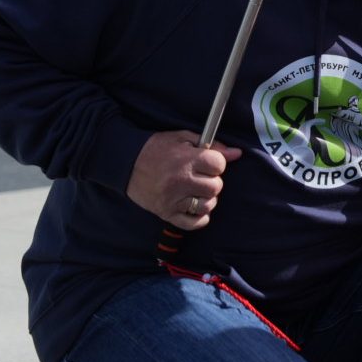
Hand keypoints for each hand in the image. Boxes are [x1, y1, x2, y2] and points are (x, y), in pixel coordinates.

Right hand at [125, 130, 239, 229]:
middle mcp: (180, 181)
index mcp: (185, 160)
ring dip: (206, 198)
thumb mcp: (183, 138)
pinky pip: (193, 223)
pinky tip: (194, 205)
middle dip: (212, 180)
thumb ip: (212, 146)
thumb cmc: (156, 148)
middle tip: (201, 176)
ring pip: (207, 205)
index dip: (217, 163)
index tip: (208, 162)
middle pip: (215, 186)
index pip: (219, 165)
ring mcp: (172, 200)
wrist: (125, 162)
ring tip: (196, 190)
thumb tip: (236, 153)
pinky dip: (199, 217)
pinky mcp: (165, 213)